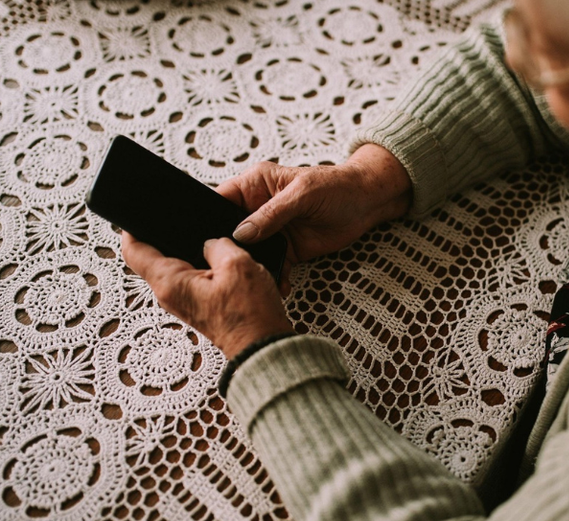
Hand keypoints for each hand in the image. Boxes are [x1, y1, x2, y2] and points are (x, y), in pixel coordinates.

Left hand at [121, 232, 293, 358]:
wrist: (263, 348)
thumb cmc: (248, 316)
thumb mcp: (237, 264)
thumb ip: (218, 244)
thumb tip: (212, 241)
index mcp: (169, 282)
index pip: (133, 251)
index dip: (132, 228)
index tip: (139, 214)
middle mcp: (170, 294)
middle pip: (154, 256)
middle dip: (167, 236)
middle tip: (182, 219)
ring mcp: (184, 301)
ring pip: (177, 267)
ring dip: (190, 251)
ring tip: (208, 237)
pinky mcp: (199, 306)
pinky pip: (193, 279)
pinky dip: (203, 266)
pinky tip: (221, 259)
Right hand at [216, 144, 411, 284]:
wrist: (366, 203)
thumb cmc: (335, 185)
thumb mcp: (302, 193)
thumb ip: (271, 213)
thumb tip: (241, 233)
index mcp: (255, 185)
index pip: (220, 200)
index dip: (208, 217)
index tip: (202, 238)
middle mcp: (258, 208)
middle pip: (230, 231)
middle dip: (227, 249)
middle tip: (224, 266)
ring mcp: (271, 231)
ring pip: (250, 252)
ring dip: (251, 266)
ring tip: (252, 280)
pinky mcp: (287, 249)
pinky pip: (273, 265)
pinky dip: (274, 277)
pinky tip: (279, 286)